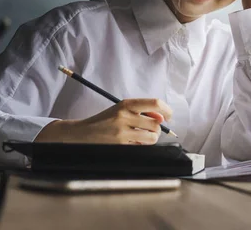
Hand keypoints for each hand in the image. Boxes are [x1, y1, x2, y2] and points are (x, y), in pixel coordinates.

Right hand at [35, 98, 172, 144]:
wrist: (82, 133)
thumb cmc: (105, 120)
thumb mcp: (121, 109)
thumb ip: (141, 111)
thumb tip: (163, 117)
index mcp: (126, 104)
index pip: (155, 103)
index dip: (167, 110)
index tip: (169, 116)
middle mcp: (124, 115)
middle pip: (156, 122)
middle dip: (158, 128)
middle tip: (152, 130)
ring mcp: (122, 131)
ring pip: (152, 137)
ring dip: (151, 138)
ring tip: (142, 137)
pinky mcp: (120, 145)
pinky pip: (141, 146)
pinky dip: (141, 146)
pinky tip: (132, 142)